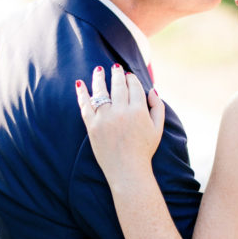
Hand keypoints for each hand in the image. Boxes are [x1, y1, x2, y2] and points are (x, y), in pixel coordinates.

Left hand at [75, 64, 164, 185]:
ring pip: (100, 91)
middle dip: (117, 74)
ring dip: (99, 78)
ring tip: (98, 70)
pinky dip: (82, 93)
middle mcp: (121, 111)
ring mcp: (105, 118)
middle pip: (118, 85)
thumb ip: (158, 107)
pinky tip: (79, 83)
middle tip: (115, 68)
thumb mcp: (158, 129)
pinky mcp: (92, 126)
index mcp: (138, 110)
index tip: (128, 76)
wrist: (127, 170)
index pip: (133, 86)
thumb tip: (152, 90)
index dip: (131, 78)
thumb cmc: (144, 150)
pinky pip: (85, 105)